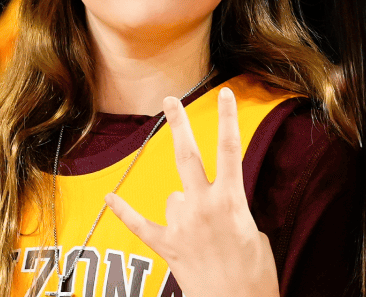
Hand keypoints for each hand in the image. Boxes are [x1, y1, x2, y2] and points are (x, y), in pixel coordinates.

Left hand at [107, 89, 278, 296]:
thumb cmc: (254, 273)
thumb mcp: (254, 232)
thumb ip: (231, 210)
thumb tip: (213, 205)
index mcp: (232, 201)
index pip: (231, 150)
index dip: (228, 119)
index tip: (227, 93)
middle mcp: (204, 206)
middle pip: (188, 155)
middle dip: (179, 125)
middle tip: (170, 100)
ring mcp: (182, 225)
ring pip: (174, 197)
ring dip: (184, 207)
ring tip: (201, 235)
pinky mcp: (167, 246)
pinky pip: (141, 224)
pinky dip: (125, 212)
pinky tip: (110, 200)